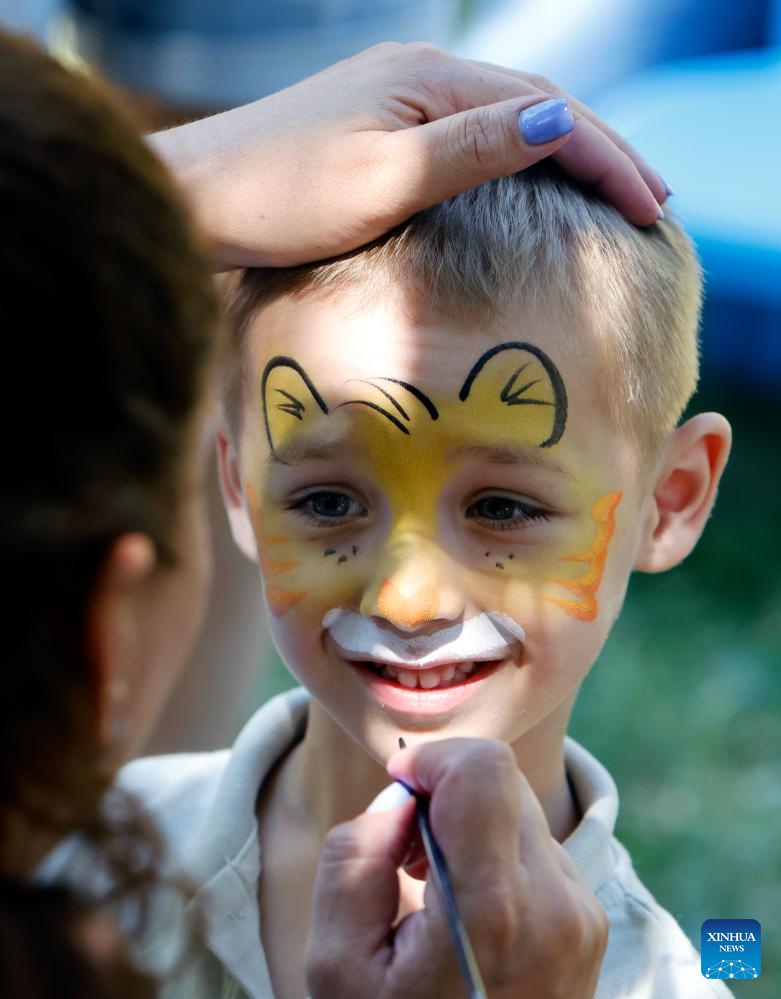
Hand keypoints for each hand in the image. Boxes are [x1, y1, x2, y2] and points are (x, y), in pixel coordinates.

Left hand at [150, 42, 664, 269]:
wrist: (199, 199)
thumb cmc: (280, 199)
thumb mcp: (383, 180)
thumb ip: (472, 149)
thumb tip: (560, 120)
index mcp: (430, 81)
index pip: (548, 112)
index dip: (608, 160)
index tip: (652, 210)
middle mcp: (420, 73)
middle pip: (537, 102)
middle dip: (601, 150)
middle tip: (653, 200)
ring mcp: (398, 94)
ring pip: (507, 114)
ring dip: (565, 149)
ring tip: (611, 189)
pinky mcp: (379, 122)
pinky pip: (472, 131)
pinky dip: (517, 154)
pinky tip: (530, 177)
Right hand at [307, 738, 607, 998]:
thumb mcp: (336, 965)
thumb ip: (356, 856)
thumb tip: (401, 797)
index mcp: (494, 913)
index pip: (485, 771)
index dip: (432, 761)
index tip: (399, 790)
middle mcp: (556, 907)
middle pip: (502, 783)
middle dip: (446, 796)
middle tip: (405, 852)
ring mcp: (582, 917)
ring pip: (520, 811)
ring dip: (471, 828)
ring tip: (431, 889)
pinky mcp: (591, 925)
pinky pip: (539, 850)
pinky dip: (496, 857)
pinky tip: (466, 910)